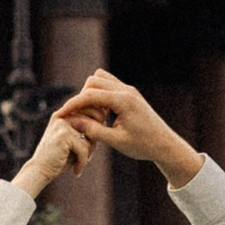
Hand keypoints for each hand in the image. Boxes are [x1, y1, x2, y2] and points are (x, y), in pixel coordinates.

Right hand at [14, 110, 90, 201]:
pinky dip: (83, 162)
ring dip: (88, 153)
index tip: (91, 145)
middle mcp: (63, 115)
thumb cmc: (60, 157)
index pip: (90, 111)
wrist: (39, 171)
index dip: (97, 127)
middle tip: (87, 155)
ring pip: (90, 137)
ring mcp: (62, 124)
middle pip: (93, 124)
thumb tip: (105, 120)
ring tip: (80, 163)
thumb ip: (88, 130)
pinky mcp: (63, 135)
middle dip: (93, 141)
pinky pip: (84, 148)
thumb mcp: (74, 140)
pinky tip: (76, 170)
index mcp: (65, 113)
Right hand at [55, 68, 204, 183]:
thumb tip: (73, 122)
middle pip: (93, 82)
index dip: (72, 104)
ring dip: (90, 93)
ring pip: (100, 79)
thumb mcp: (116, 141)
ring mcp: (129, 90)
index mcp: (123, 101)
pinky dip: (99, 94)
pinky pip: (109, 85)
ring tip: (89, 114)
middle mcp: (126, 90)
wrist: (165, 144)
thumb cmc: (143, 145)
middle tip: (76, 116)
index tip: (59, 115)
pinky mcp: (130, 94)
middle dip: (80, 97)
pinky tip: (100, 112)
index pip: (90, 95)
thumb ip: (93, 131)